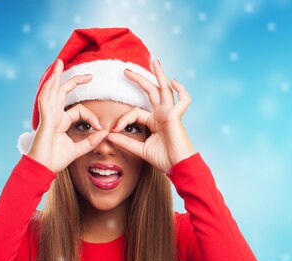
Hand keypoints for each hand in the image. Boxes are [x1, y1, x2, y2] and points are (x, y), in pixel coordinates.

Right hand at [27, 58, 110, 173]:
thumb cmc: (55, 160)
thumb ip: (91, 141)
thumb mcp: (78, 150)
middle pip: (62, 93)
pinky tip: (51, 80)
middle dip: (73, 81)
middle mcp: (53, 116)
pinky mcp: (44, 121)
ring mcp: (47, 117)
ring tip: (58, 63)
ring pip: (51, 91)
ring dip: (55, 77)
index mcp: (60, 122)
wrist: (42, 169)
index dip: (92, 116)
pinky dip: (47, 90)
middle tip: (88, 74)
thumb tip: (105, 133)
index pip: (79, 110)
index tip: (101, 127)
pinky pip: (45, 101)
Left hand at [105, 59, 195, 173]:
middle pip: (150, 91)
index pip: (135, 112)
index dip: (123, 120)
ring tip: (154, 61)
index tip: (113, 130)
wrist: (178, 167)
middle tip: (125, 70)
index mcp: (154, 121)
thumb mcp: (140, 149)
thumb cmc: (164, 160)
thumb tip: (108, 136)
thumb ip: (125, 142)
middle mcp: (162, 114)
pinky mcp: (177, 117)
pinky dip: (181, 90)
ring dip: (160, 74)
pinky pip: (183, 100)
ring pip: (164, 89)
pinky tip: (174, 82)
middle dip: (139, 80)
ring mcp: (170, 113)